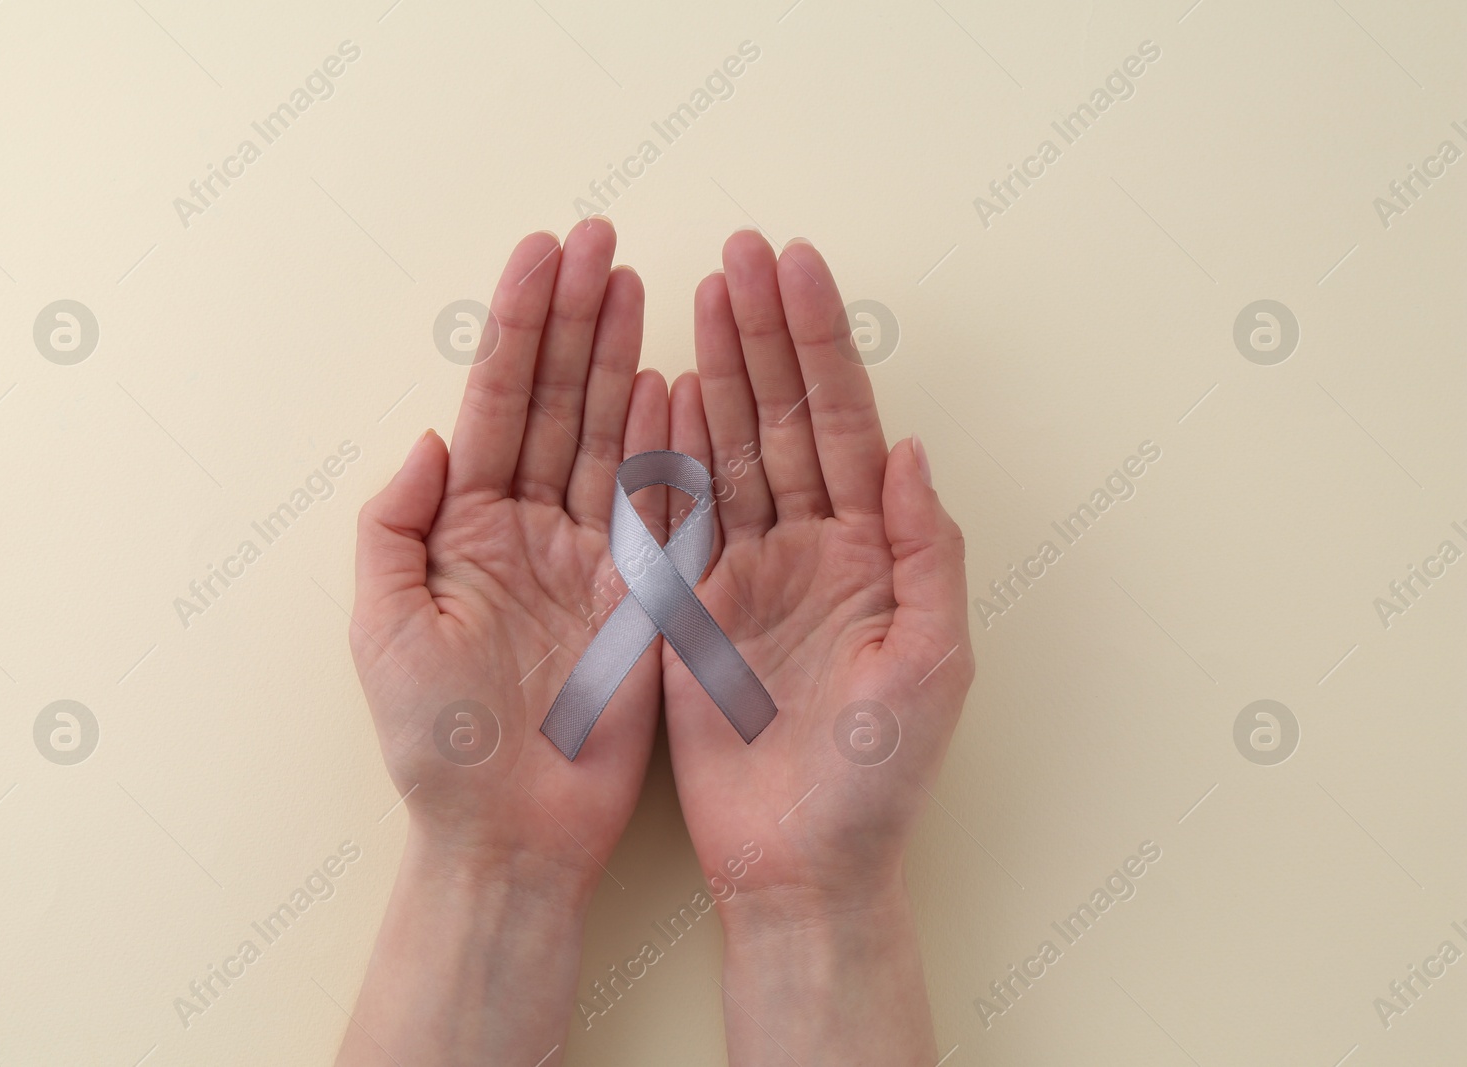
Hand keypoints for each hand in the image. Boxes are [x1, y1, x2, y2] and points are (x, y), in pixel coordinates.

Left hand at [351, 219, 666, 881]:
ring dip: (624, 358)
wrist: (510, 834)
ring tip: (641, 284)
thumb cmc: (435, 743)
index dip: (520, 327)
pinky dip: (670, 441)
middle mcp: (531, 528)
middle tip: (603, 241)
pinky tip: (678, 380)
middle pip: (559, 401)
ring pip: (610, 436)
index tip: (545, 254)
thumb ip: (397, 524)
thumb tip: (433, 437)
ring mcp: (592, 556)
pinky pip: (660, 504)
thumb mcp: (384, 627)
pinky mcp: (643, 594)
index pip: (498, 404)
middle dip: (578, 318)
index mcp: (467, 528)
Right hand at [665, 231, 973, 1062]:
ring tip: (698, 292)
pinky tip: (660, 389)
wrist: (800, 865)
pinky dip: (668, 451)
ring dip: (715, 370)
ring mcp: (746, 572)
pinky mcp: (690, 608)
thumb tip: (909, 450)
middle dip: (762, 332)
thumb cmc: (880, 780)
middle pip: (781, 418)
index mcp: (871, 551)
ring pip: (728, 451)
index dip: (818, 345)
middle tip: (739, 250)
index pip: (841, 424)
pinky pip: (677, 516)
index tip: (794, 268)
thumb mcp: (931, 665)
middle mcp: (810, 547)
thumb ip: (925, 554)